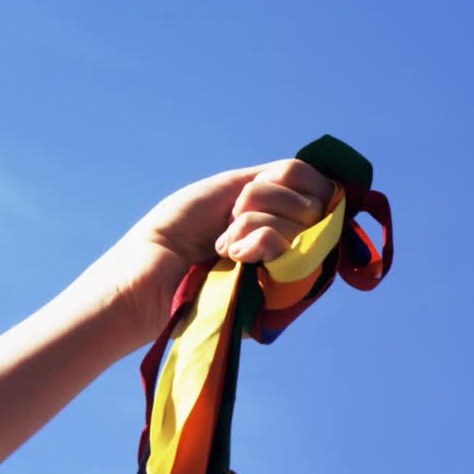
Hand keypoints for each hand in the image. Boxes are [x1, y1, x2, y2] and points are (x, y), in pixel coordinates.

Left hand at [101, 159, 334, 347]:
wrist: (146, 274)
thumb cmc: (176, 228)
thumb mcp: (228, 187)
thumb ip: (275, 180)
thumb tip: (327, 185)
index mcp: (277, 211)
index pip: (316, 184)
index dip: (297, 179)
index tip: (258, 187)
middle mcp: (290, 239)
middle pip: (311, 200)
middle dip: (264, 198)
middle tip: (230, 217)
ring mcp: (288, 267)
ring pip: (300, 222)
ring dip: (248, 223)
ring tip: (222, 245)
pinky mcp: (280, 294)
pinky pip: (284, 244)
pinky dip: (252, 240)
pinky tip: (230, 257)